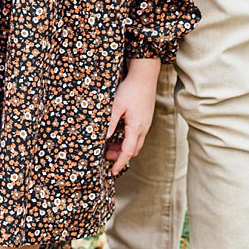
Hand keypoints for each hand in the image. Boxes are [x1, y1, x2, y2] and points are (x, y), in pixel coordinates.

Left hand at [104, 58, 159, 174]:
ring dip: (123, 147)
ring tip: (109, 144)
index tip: (112, 172)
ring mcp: (146, 123)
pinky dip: (127, 139)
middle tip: (105, 155)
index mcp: (136, 127)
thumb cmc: (130, 90)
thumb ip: (110, 123)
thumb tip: (103, 140)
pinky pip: (137, 134)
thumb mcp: (116, 106)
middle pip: (133, 150)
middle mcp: (143, 128)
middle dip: (120, 156)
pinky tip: (117, 132)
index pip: (128, 152)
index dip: (119, 163)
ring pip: (136, 142)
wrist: (145, 76)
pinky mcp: (145, 118)